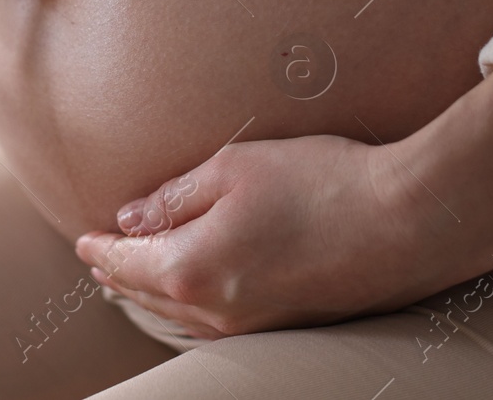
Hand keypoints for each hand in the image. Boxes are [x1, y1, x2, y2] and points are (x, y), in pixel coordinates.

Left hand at [74, 71, 492, 338]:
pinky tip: (197, 283)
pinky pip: (219, 318)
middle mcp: (217, 310)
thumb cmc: (322, 183)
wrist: (409, 220)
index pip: (125, 262)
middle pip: (148, 295)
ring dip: (154, 291)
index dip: (100, 247)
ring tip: (138, 272)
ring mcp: (254, 324)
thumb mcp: (235, 167)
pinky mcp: (287, 322)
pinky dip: (193, 300)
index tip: (83, 238)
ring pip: (182, 313)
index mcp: (191, 270)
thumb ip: (175, 196)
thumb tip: (132, 217)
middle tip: (100, 256)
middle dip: (120, 273)